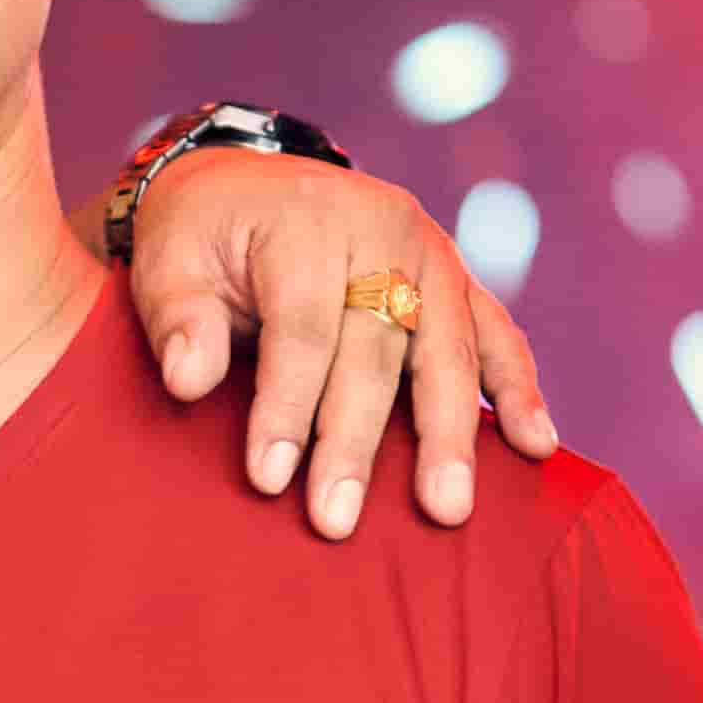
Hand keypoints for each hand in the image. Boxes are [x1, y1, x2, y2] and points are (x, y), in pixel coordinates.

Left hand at [117, 146, 557, 538]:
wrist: (248, 183)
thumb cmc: (203, 237)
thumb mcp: (165, 260)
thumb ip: (178, 318)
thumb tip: (188, 380)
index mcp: (309, 217)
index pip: (302, 326)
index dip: (285, 405)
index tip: (267, 479)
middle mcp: (383, 226)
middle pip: (377, 346)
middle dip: (356, 440)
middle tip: (337, 519)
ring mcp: (432, 250)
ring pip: (446, 349)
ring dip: (449, 434)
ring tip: (446, 508)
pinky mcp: (457, 279)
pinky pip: (497, 335)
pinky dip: (519, 390)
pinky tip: (536, 447)